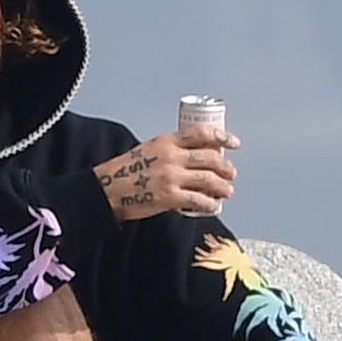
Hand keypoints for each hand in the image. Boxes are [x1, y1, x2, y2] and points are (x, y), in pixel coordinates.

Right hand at [93, 129, 239, 220]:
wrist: (107, 190)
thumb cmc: (125, 171)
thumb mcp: (148, 150)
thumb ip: (169, 151)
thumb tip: (192, 158)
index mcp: (167, 141)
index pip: (201, 134)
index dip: (222, 137)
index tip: (234, 143)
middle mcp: (172, 157)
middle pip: (210, 158)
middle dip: (225, 167)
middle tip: (231, 173)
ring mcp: (171, 177)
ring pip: (208, 180)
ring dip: (222, 187)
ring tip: (227, 191)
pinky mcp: (169, 197)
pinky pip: (198, 200)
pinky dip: (209, 204)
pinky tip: (213, 206)